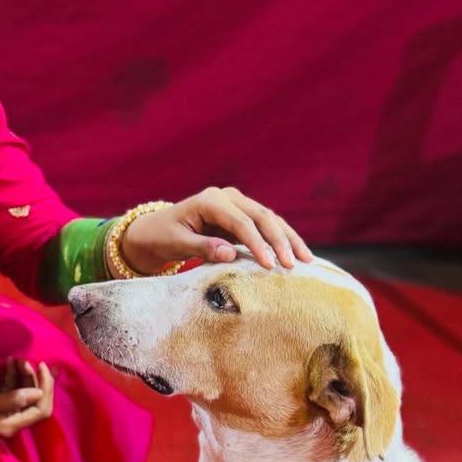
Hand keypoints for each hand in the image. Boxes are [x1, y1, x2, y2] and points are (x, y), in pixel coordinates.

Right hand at [0, 361, 54, 437]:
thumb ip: (14, 399)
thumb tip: (39, 393)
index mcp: (12, 423)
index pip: (41, 410)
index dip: (46, 389)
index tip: (42, 368)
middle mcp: (11, 420)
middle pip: (35, 401)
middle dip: (35, 380)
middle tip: (27, 360)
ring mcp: (3, 412)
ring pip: (24, 393)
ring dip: (24, 376)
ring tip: (18, 360)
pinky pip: (11, 389)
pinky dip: (12, 377)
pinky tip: (9, 363)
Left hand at [121, 187, 312, 273]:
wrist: (155, 231)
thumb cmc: (162, 237)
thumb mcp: (177, 244)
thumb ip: (203, 248)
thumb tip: (230, 254)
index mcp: (210, 200)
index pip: (241, 221)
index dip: (257, 243)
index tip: (269, 265)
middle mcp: (227, 197)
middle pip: (262, 216)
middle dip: (280, 241)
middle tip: (294, 265)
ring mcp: (237, 204)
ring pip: (270, 219)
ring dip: (288, 240)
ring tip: (306, 260)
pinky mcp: (242, 216)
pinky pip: (266, 227)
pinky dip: (282, 240)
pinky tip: (297, 254)